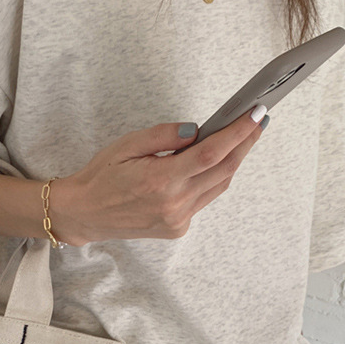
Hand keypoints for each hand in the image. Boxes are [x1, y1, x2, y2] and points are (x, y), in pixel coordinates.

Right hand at [51, 107, 266, 245]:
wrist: (85, 213)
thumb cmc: (101, 176)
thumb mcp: (126, 144)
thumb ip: (163, 136)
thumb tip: (196, 130)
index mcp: (160, 180)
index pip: (212, 153)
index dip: (239, 133)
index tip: (256, 115)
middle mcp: (173, 204)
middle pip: (224, 170)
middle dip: (245, 143)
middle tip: (258, 121)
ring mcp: (178, 219)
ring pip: (218, 186)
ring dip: (233, 161)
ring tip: (241, 138)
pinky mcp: (177, 228)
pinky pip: (204, 199)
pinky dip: (212, 179)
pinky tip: (211, 163)